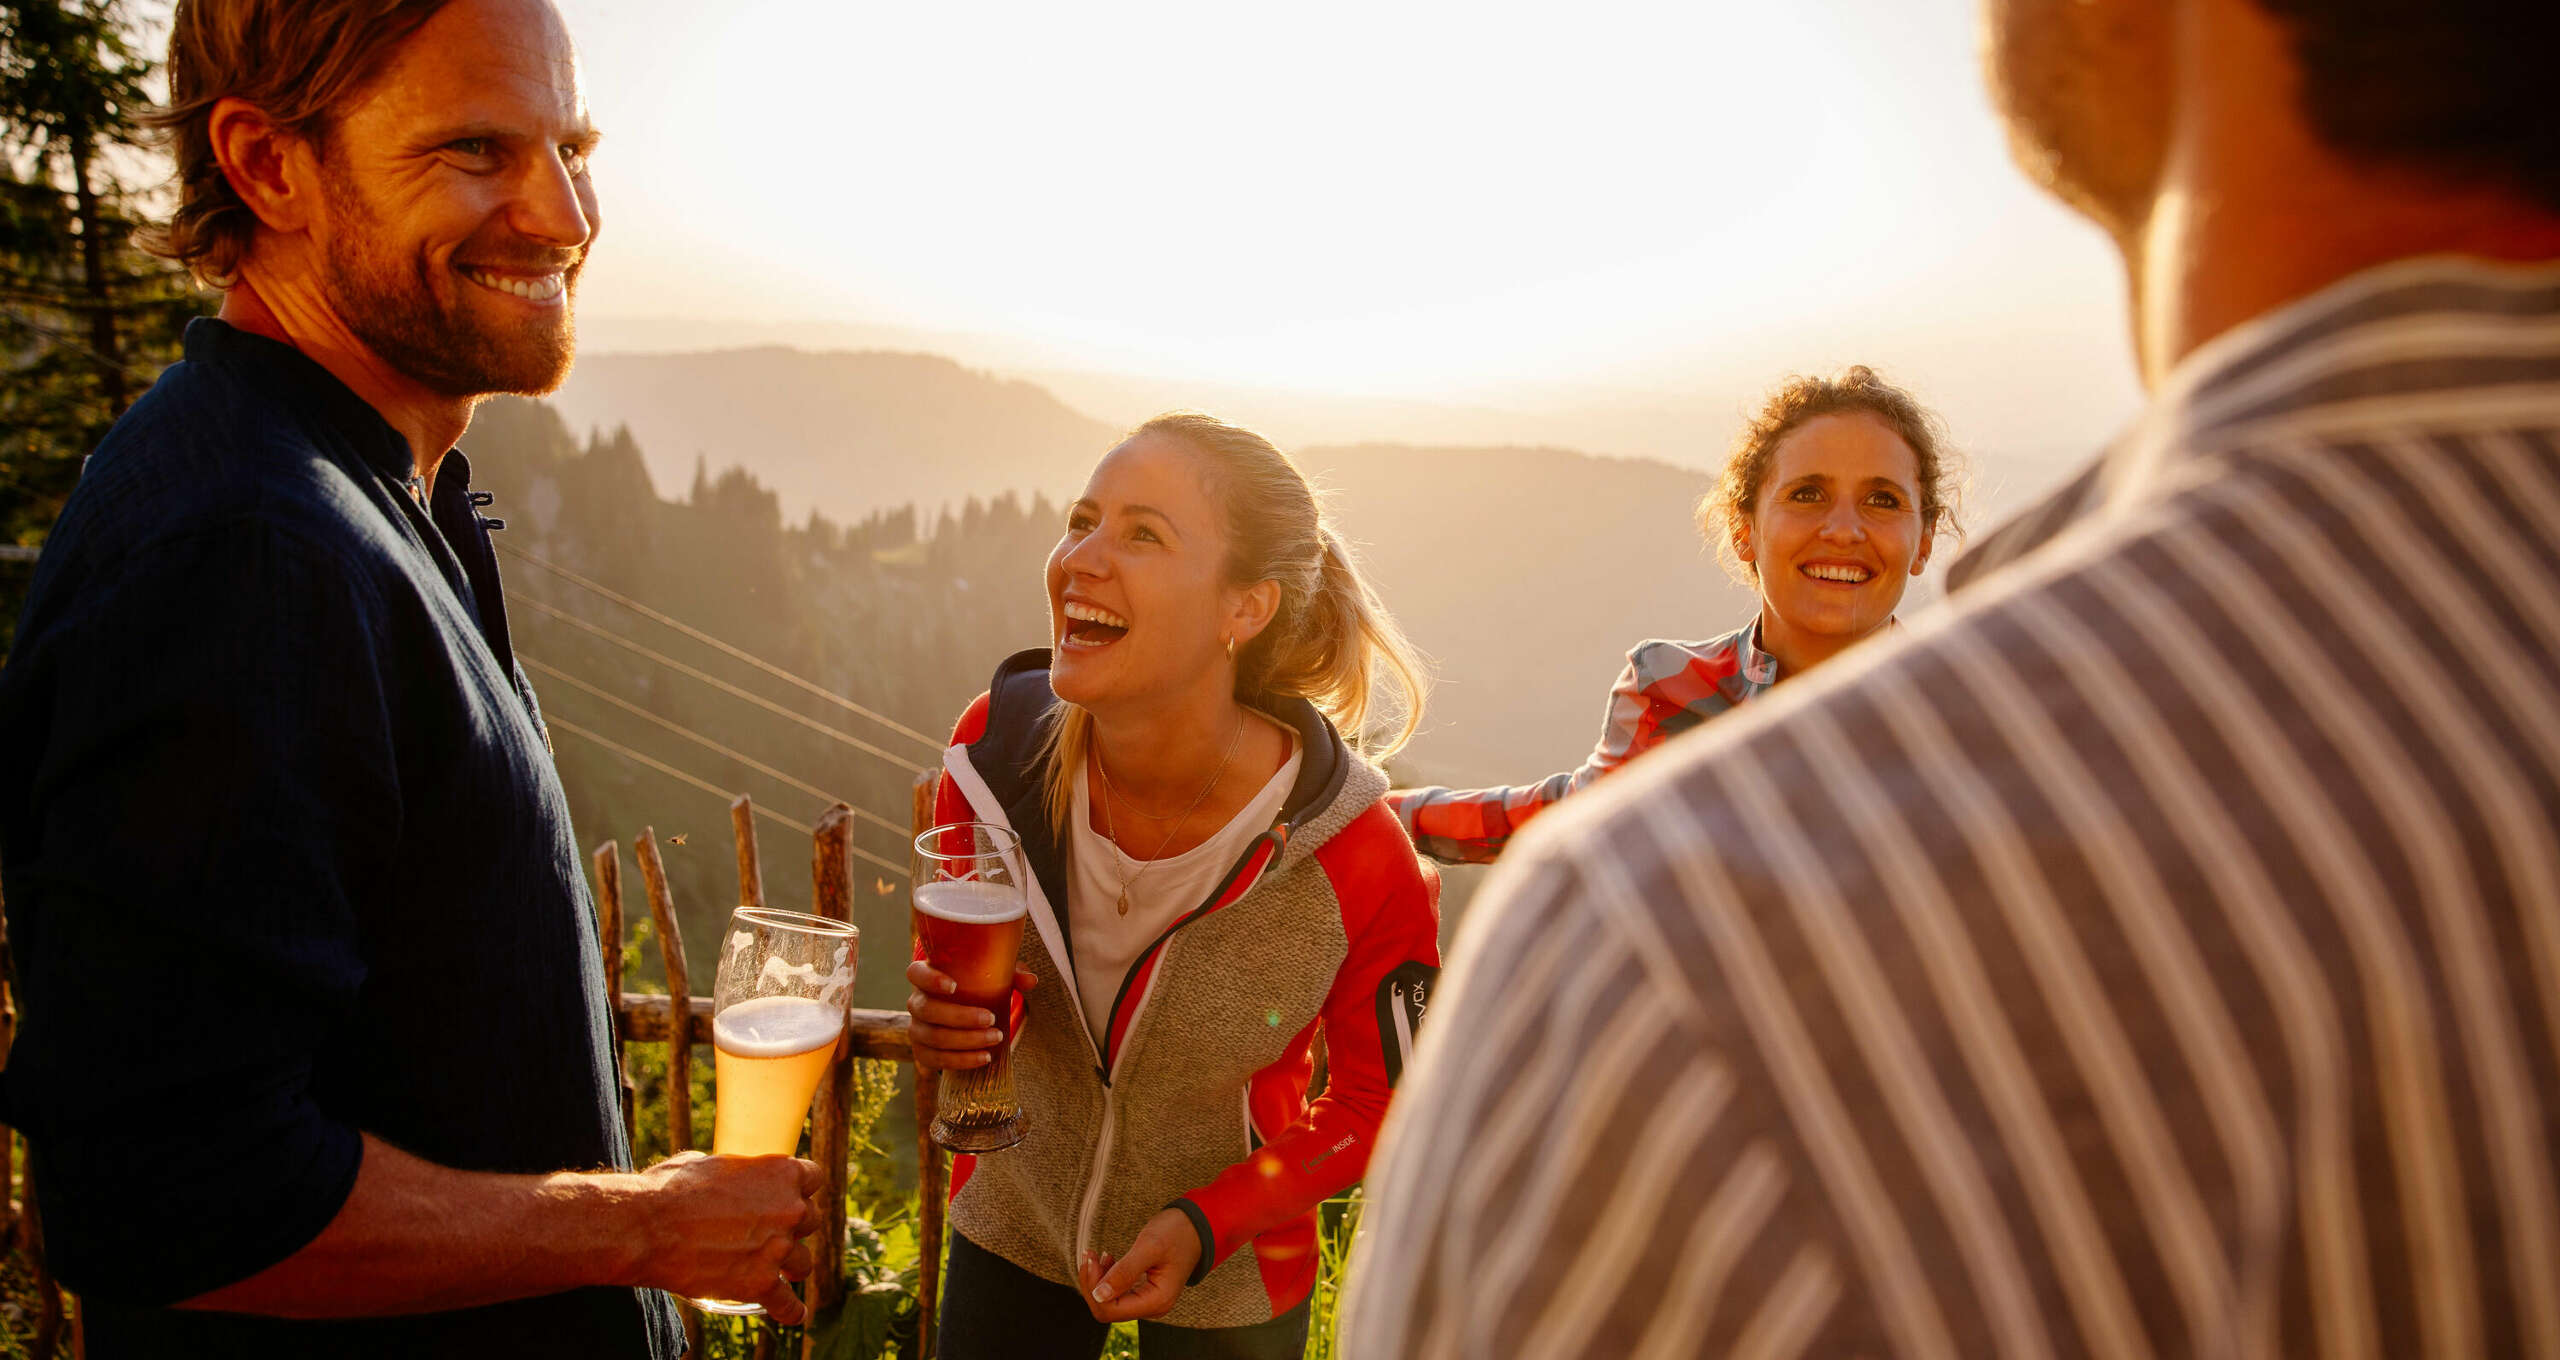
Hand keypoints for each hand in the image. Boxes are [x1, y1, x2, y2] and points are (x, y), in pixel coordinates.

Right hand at [628, 1151, 825, 1323]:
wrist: (647, 1228)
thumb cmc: (669, 1189)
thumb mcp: (707, 1163)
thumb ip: (730, 1170)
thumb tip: (726, 1176)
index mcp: (780, 1173)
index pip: (812, 1178)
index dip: (801, 1189)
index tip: (793, 1197)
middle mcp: (789, 1209)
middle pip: (810, 1219)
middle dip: (795, 1226)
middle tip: (776, 1234)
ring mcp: (778, 1248)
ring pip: (803, 1261)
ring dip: (793, 1266)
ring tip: (784, 1271)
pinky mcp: (761, 1283)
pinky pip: (787, 1303)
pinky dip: (789, 1310)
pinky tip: (792, 1313)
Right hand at [906, 959, 1036, 1072]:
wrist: (962, 1018)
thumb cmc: (976, 990)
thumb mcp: (992, 978)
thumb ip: (1011, 975)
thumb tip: (1030, 981)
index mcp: (927, 978)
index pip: (916, 973)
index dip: (930, 980)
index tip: (954, 987)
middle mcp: (917, 1003)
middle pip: (927, 1009)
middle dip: (960, 1016)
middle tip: (991, 1018)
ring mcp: (917, 1028)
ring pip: (933, 1036)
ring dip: (966, 1040)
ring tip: (995, 1038)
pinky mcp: (923, 1052)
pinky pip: (936, 1059)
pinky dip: (961, 1060)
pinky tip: (984, 1057)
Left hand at [1077, 1209, 1202, 1322]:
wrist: (1196, 1225)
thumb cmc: (1177, 1232)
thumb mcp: (1149, 1247)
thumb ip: (1125, 1272)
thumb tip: (1099, 1295)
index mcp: (1157, 1301)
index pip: (1110, 1309)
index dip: (1094, 1287)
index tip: (1091, 1259)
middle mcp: (1153, 1307)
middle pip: (1107, 1308)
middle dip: (1093, 1283)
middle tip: (1090, 1255)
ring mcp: (1149, 1300)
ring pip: (1110, 1302)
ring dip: (1098, 1279)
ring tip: (1097, 1255)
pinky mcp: (1145, 1291)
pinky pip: (1118, 1293)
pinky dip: (1107, 1277)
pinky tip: (1108, 1259)